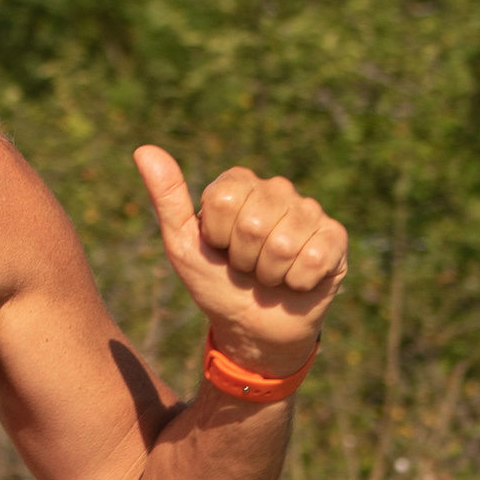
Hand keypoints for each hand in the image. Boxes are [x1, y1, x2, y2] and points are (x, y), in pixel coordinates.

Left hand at [135, 150, 347, 371]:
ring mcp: (309, 211)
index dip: (218, 237)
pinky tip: (296, 282)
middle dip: (245, 259)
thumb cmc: (216, 284)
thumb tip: (143, 150)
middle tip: (246, 269)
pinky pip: (315, 257)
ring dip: (270, 275)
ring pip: (284, 244)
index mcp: (239, 184)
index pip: (225, 200)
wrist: (253, 328)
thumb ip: (166, 198)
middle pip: (254, 223)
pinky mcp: (335, 239)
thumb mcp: (182, 246)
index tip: (220, 250)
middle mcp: (277, 189)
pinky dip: (298, 282)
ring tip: (270, 276)